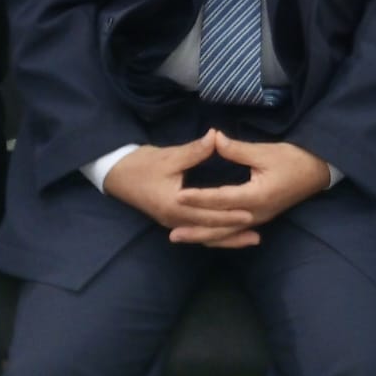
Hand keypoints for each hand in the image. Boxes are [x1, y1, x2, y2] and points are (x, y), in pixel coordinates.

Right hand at [104, 132, 258, 246]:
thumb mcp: (170, 156)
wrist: (118, 175)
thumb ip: (195, 150)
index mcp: (175, 205)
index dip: (229, 214)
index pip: (208, 214)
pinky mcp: (174, 220)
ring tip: (251, 239)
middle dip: (233, 233)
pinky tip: (229, 234)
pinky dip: (215, 235)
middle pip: (209, 231)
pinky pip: (198, 232)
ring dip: (227, 238)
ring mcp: (174, 223)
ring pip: (205, 236)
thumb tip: (216, 136)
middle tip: (257, 234)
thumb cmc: (143, 165)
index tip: (250, 213)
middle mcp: (176, 220)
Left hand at [173, 136, 330, 243]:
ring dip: (203, 237)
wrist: (317, 172)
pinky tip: (205, 237)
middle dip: (196, 229)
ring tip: (181, 237)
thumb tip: (214, 139)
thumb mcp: (265, 151)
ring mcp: (258, 219)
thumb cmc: (293, 159)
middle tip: (172, 233)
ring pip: (226, 234)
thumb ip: (237, 149)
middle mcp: (255, 213)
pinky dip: (218, 237)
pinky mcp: (259, 218)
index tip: (178, 196)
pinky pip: (234, 232)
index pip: (221, 199)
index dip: (199, 198)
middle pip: (221, 226)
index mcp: (256, 196)